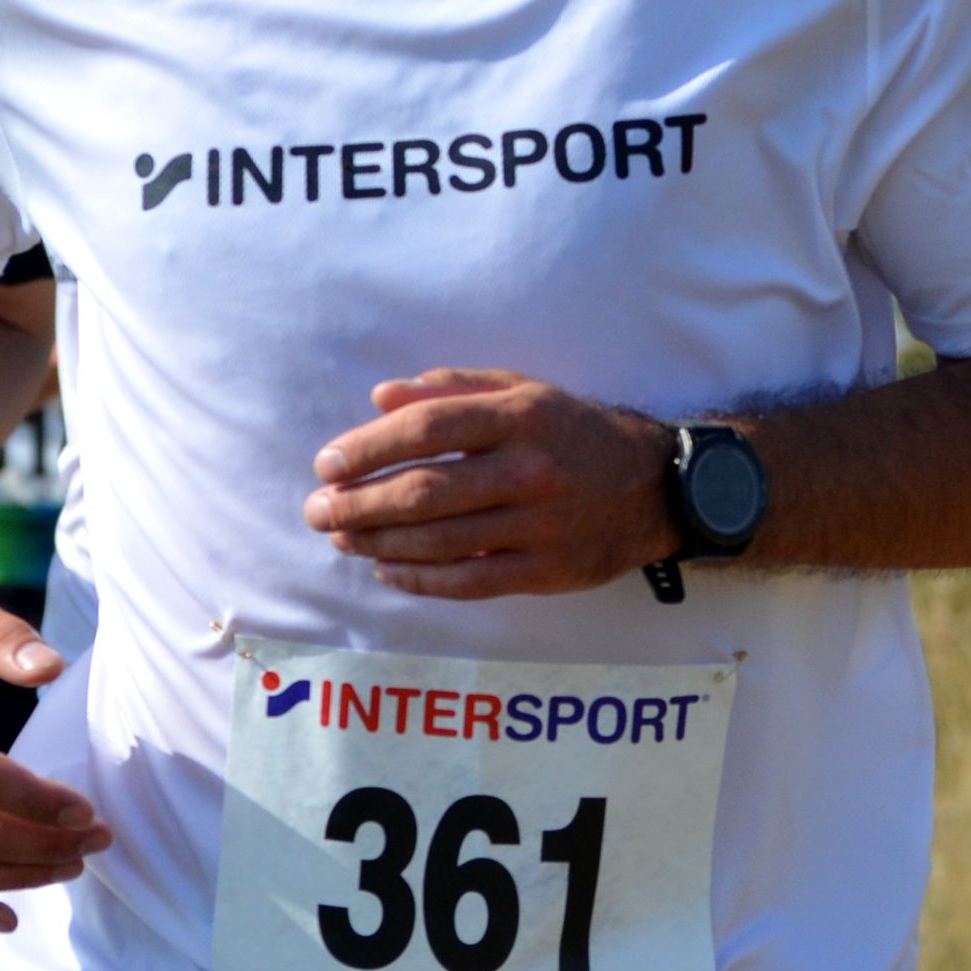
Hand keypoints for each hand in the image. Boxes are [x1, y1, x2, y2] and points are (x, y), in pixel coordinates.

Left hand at [305, 369, 679, 599]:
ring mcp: (539, 526)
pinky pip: (469, 581)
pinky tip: (387, 569)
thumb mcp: (522, 390)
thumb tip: (379, 398)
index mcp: (520, 416)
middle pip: (425, 492)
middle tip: (317, 510)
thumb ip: (450, 388)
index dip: (368, 448)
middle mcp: (530, 470)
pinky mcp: (546, 572)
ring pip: (440, 541)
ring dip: (377, 543)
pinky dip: (420, 579)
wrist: (653, 487)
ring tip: (340, 538)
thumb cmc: (571, 432)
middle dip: (359, 504)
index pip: (427, 429)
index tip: (326, 464)